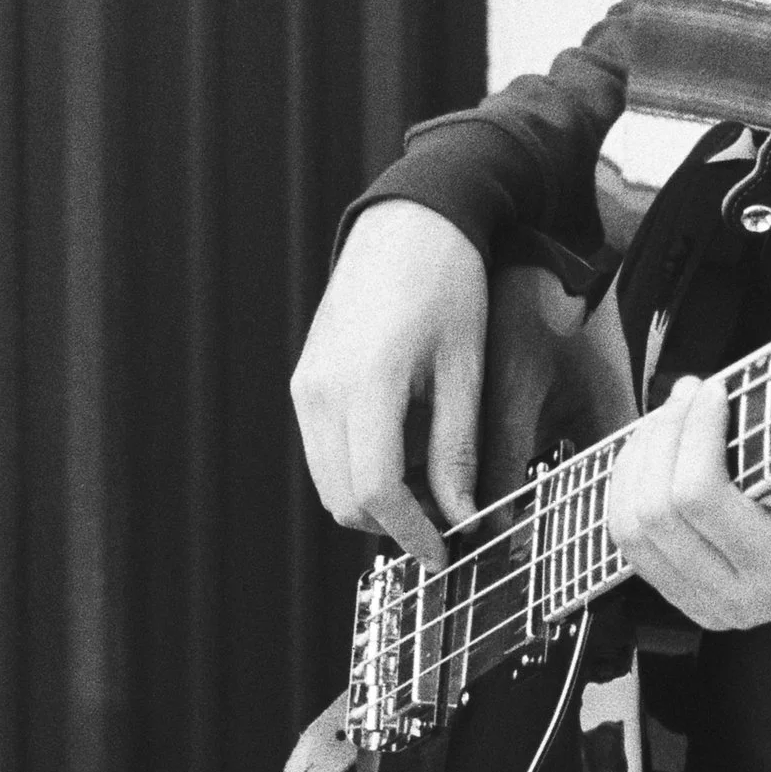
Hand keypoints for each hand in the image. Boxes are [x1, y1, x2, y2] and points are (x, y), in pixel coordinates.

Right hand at [290, 199, 486, 569]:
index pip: (375, 492)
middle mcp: (320, 391)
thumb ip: (457, 448)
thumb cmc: (449, 283)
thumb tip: (464, 515)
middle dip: (395, 523)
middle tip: (447, 519)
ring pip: (329, 481)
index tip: (445, 552)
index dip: (411, 532)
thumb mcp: (465, 367)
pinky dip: (361, 466)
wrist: (410, 220)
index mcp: (365, 384)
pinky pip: (325, 448)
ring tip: (432, 479)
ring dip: (377, 498)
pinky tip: (406, 445)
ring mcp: (305, 385)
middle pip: (344, 499)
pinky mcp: (305, 379)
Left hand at [606, 375, 770, 630]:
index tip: (715, 390)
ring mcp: (706, 605)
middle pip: (656, 515)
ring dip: (639, 461)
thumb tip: (753, 381)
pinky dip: (630, 490)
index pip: (703, 499)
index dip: (696, 432)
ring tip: (667, 416)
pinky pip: (630, 544)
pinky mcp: (685, 596)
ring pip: (631, 531)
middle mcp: (739, 598)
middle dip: (663, 437)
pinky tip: (652, 451)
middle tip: (689, 393)